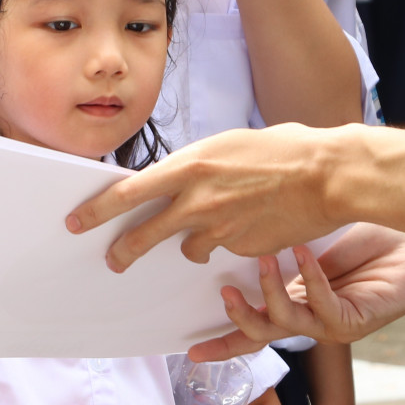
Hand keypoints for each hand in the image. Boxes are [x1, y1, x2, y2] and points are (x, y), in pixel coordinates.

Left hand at [68, 123, 342, 270]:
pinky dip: (227, 243)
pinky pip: (222, 251)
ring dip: (191, 243)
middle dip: (123, 250)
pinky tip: (249, 225)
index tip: (78, 221)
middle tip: (112, 259)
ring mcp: (218, 228)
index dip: (97, 210)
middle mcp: (196, 200)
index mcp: (188, 166)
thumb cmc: (281, 150)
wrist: (325, 175)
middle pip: (143, 234)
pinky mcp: (239, 247)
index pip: (127, 193)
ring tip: (214, 226)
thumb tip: (176, 180)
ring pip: (187, 248)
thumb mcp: (226, 146)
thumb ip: (195, 166)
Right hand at [189, 225, 404, 360]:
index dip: (222, 342)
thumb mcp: (311, 240)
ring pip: (287, 323)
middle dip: (238, 320)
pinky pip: (323, 306)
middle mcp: (312, 319)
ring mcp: (334, 324)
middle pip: (262, 334)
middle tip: (224, 295)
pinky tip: (302, 253)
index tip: (191, 351)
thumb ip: (277, 250)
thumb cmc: (370, 236)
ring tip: (264, 260)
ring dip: (270, 292)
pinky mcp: (357, 322)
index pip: (253, 328)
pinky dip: (309, 278)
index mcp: (297, 303)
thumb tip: (239, 235)